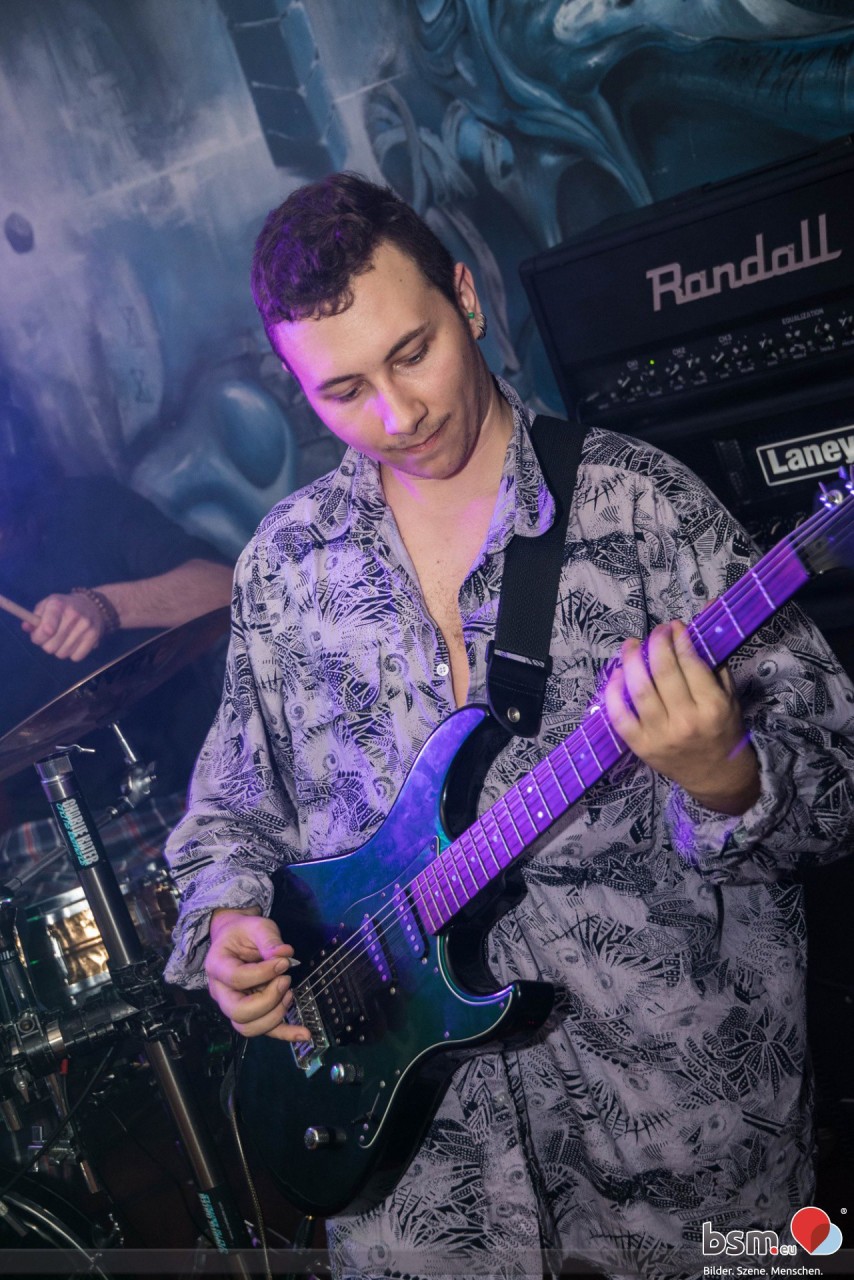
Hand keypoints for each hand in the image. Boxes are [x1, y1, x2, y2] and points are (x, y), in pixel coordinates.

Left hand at [24, 592, 104, 660]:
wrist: (93, 605)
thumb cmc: (64, 607)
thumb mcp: (47, 605)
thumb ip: (34, 617)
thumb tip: (26, 628)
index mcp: (58, 605)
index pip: (45, 630)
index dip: (38, 637)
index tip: (38, 636)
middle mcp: (73, 615)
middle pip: (50, 647)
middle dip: (47, 645)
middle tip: (51, 638)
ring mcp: (85, 627)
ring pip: (62, 654)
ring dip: (59, 650)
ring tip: (63, 639)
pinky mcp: (94, 637)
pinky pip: (76, 657)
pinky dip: (72, 653)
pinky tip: (74, 643)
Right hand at [205, 907, 310, 1042]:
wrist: (235, 939)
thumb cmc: (244, 932)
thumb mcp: (256, 926)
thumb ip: (269, 940)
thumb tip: (286, 954)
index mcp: (217, 966)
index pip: (236, 978)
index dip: (263, 973)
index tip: (284, 962)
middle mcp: (220, 992)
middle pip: (238, 1012)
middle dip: (268, 1000)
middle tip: (285, 980)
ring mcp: (232, 1005)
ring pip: (249, 1027)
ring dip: (275, 1015)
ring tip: (289, 994)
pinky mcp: (249, 1013)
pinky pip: (264, 1031)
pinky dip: (285, 1034)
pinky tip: (304, 1033)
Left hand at [602, 620, 760, 815]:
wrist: (715, 775)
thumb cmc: (723, 729)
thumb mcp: (729, 696)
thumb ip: (715, 659)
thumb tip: (704, 616)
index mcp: (712, 706)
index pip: (690, 663)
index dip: (679, 638)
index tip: (674, 626)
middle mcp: (685, 720)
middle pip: (662, 671)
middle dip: (656, 643)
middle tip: (656, 631)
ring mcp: (660, 734)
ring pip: (639, 689)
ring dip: (630, 661)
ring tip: (630, 645)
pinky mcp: (640, 746)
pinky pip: (620, 715)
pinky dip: (614, 692)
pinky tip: (617, 674)